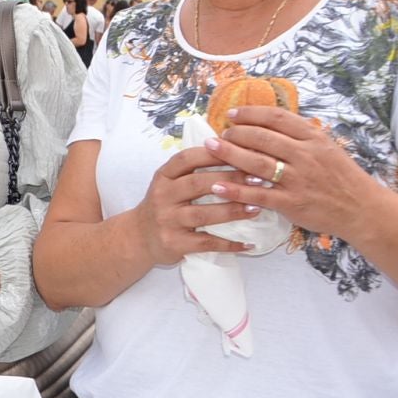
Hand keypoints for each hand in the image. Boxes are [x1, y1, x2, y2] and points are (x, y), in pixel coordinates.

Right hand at [133, 143, 259, 267]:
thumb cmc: (164, 206)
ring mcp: (167, 220)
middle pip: (197, 184)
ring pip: (203, 214)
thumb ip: (193, 171)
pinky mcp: (173, 243)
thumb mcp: (170, 184)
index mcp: (163, 176)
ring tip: (256, 208)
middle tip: (257, 180)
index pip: (186, 159)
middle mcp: (162, 196)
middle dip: (230, 180)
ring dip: (232, 211)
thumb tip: (235, 154)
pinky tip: (248, 243)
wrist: (139, 237)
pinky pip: (205, 243)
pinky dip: (228, 244)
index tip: (241, 152)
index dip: (213, 154)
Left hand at [206, 107, 381, 241]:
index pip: (277, 117)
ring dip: (229, 154)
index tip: (233, 113)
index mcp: (314, 138)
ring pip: (256, 163)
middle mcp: (305, 156)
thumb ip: (302, 135)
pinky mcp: (291, 203)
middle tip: (220, 133)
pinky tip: (217, 186)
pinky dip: (235, 190)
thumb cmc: (342, 177)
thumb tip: (270, 121)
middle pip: (262, 138)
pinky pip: (257, 195)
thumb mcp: (328, 148)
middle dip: (235, 133)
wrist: (362, 209)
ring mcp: (297, 180)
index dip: (251, 113)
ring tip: (210, 147)